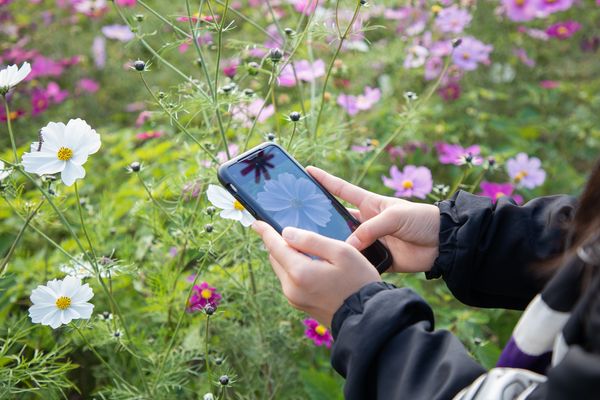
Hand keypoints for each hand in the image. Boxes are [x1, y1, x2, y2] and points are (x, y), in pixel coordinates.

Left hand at [251, 221, 380, 326]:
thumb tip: (286, 233)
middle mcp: (291, 288)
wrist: (367, 318)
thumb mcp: (341, 252)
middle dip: (279, 243)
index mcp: (299, 272)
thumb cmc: (359, 282)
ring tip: (303, 245)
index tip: (256, 222)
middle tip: (287, 229)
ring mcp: (294, 299)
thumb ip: (311, 240)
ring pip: (283, 269)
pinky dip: (295, 268)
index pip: (275, 246)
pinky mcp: (300, 305)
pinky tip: (311, 263)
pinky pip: (291, 280)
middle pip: (276, 258)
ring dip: (288, 256)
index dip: (265, 232)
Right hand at [307, 166, 439, 272]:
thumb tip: (348, 245)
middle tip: (298, 221)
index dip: (325, 180)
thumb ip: (371, 229)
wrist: (444, 243)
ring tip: (312, 249)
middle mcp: (366, 222)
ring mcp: (371, 242)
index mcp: (370, 204)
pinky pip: (359, 263)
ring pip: (345, 244)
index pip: (341, 190)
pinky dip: (350, 266)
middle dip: (319, 219)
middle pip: (337, 219)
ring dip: (333, 246)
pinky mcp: (378, 260)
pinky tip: (335, 269)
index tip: (307, 172)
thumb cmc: (422, 220)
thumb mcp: (395, 216)